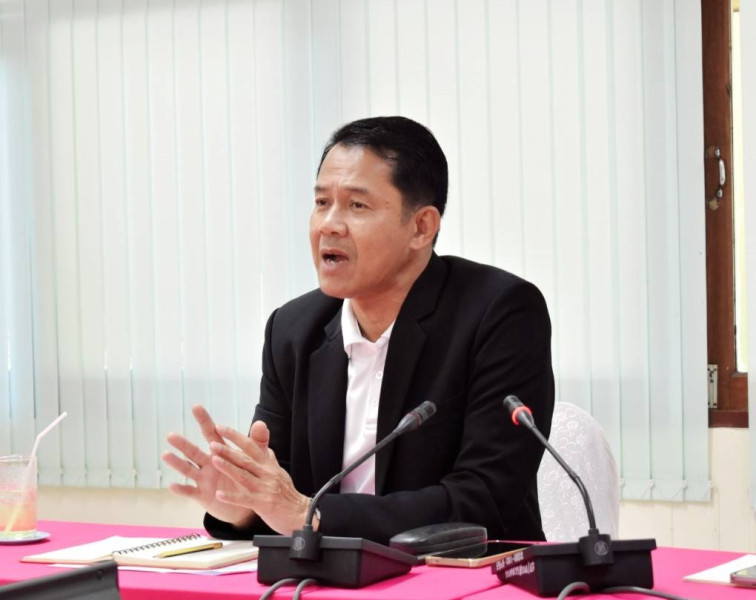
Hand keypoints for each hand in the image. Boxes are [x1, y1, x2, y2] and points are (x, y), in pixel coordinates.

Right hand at [162, 405, 257, 526]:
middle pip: (194, 451)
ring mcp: (204, 479)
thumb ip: (257, 442)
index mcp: (221, 452)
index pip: (211, 433)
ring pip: (188, 469)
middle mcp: (209, 464)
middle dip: (183, 444)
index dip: (204, 420)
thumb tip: (261, 423)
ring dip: (177, 463)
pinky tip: (172, 485)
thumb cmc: (247, 476)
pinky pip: (190, 492)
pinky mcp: (203, 495)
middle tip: (171, 435)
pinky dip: (181, 489)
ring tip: (165, 455)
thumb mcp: (254, 459)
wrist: (247, 502)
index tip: (196, 407)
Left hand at [209, 421, 311, 535]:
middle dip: (228, 451)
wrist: (300, 513)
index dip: (236, 436)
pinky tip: (219, 495)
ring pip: (244, 476)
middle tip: (212, 444)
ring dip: (228, 468)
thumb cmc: (287, 494)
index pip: (251, 446)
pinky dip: (231, 497)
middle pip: (245, 460)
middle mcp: (267, 474)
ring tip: (214, 460)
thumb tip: (264, 448)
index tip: (221, 428)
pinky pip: (245, 500)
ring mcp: (265, 488)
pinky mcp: (263, 504)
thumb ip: (269, 460)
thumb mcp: (279, 472)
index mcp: (268, 465)